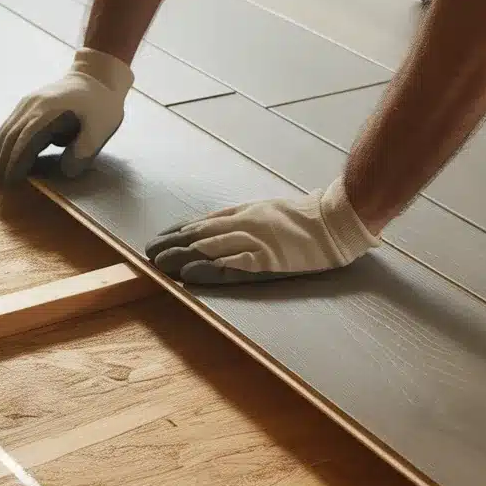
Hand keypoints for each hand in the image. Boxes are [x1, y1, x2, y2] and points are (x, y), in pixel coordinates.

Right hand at [0, 48, 133, 187]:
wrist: (97, 76)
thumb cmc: (101, 105)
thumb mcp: (102, 129)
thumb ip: (84, 151)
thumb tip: (65, 172)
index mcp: (49, 112)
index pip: (26, 140)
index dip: (16, 162)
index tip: (12, 181)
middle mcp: (33, 105)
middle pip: (10, 136)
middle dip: (3, 161)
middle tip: (1, 184)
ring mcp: (28, 102)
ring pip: (6, 129)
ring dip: (0, 152)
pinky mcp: (28, 103)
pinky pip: (10, 124)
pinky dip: (4, 141)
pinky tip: (4, 155)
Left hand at [145, 177, 380, 284]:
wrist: (337, 220)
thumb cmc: (310, 216)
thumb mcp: (273, 210)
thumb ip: (250, 218)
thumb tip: (227, 226)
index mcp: (248, 214)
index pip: (205, 222)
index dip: (180, 231)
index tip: (160, 238)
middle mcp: (247, 225)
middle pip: (202, 235)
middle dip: (174, 245)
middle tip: (149, 252)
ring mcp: (257, 242)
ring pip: (211, 249)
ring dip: (183, 258)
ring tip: (160, 264)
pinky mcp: (268, 260)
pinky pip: (233, 267)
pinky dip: (210, 270)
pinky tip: (191, 275)